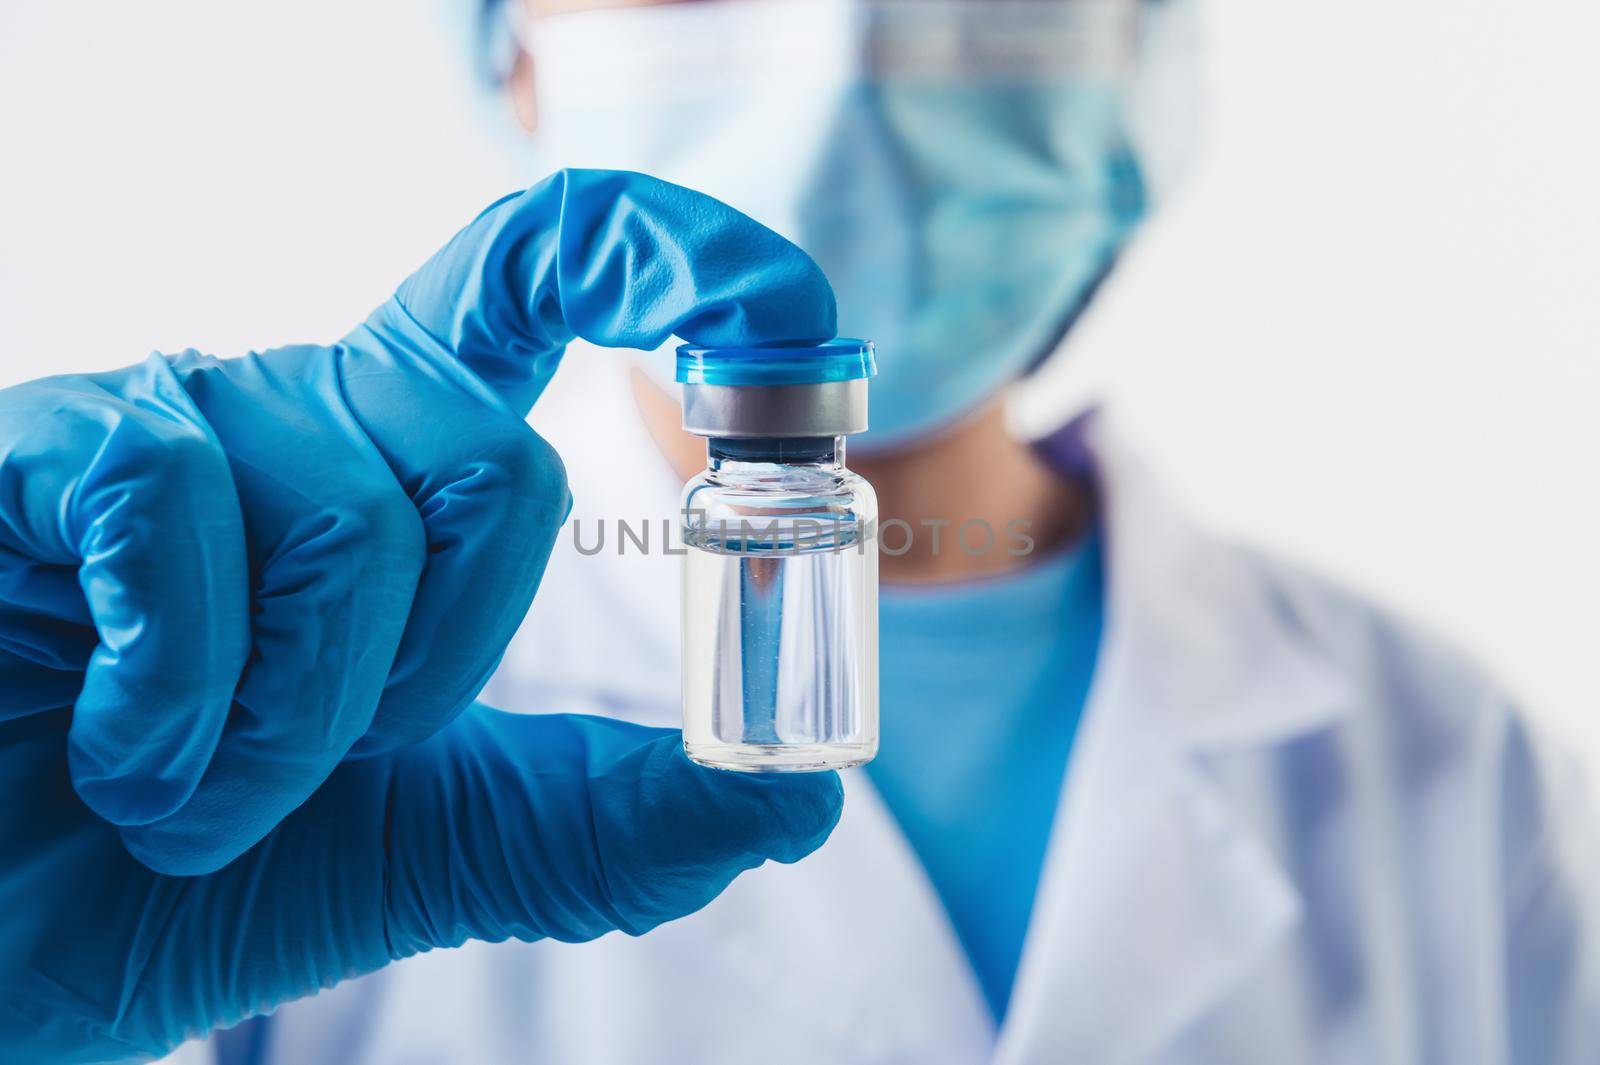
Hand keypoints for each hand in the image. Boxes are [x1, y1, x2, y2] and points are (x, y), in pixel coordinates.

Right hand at [0, 169, 842, 1061]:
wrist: (1, 944)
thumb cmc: (188, 872)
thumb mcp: (437, 845)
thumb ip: (602, 819)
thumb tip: (801, 800)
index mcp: (402, 470)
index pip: (550, 280)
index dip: (673, 257)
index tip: (776, 321)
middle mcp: (303, 414)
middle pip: (489, 455)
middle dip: (428, 673)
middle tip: (316, 762)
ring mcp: (177, 421)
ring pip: (356, 512)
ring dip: (290, 727)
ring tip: (187, 789)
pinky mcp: (48, 448)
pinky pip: (180, 509)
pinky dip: (177, 697)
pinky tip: (113, 748)